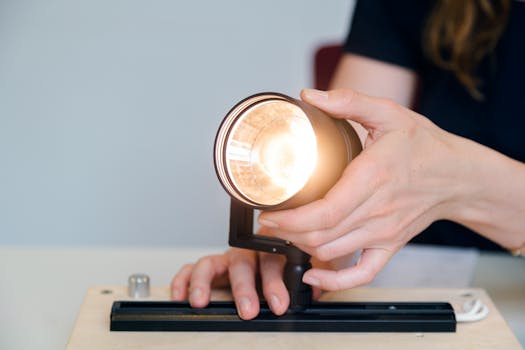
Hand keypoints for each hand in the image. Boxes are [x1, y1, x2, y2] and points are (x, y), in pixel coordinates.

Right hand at [170, 230, 329, 319]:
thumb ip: (308, 278)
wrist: (277, 252)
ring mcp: (226, 259)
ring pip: (210, 263)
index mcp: (271, 249)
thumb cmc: (288, 263)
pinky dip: (184, 280)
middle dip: (244, 288)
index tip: (280, 303)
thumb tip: (315, 289)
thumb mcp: (303, 268)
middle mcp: (247, 252)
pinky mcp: (211, 268)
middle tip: (247, 309)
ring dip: (204, 283)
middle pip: (241, 263)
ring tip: (201, 301)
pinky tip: (181, 296)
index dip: (275, 282)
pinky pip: (191, 269)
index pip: (272, 261)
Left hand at [258, 88, 464, 290]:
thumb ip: (348, 101)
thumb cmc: (424, 146)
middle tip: (267, 220)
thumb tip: (309, 96)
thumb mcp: (389, 113)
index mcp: (372, 178)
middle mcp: (377, 211)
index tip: (269, 213)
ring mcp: (384, 233)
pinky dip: (335, 282)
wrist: (458, 177)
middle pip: (321, 234)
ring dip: (301, 247)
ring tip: (283, 233)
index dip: (291, 219)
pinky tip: (314, 275)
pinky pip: (362, 273)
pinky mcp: (390, 246)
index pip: (325, 211)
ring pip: (332, 252)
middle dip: (286, 232)